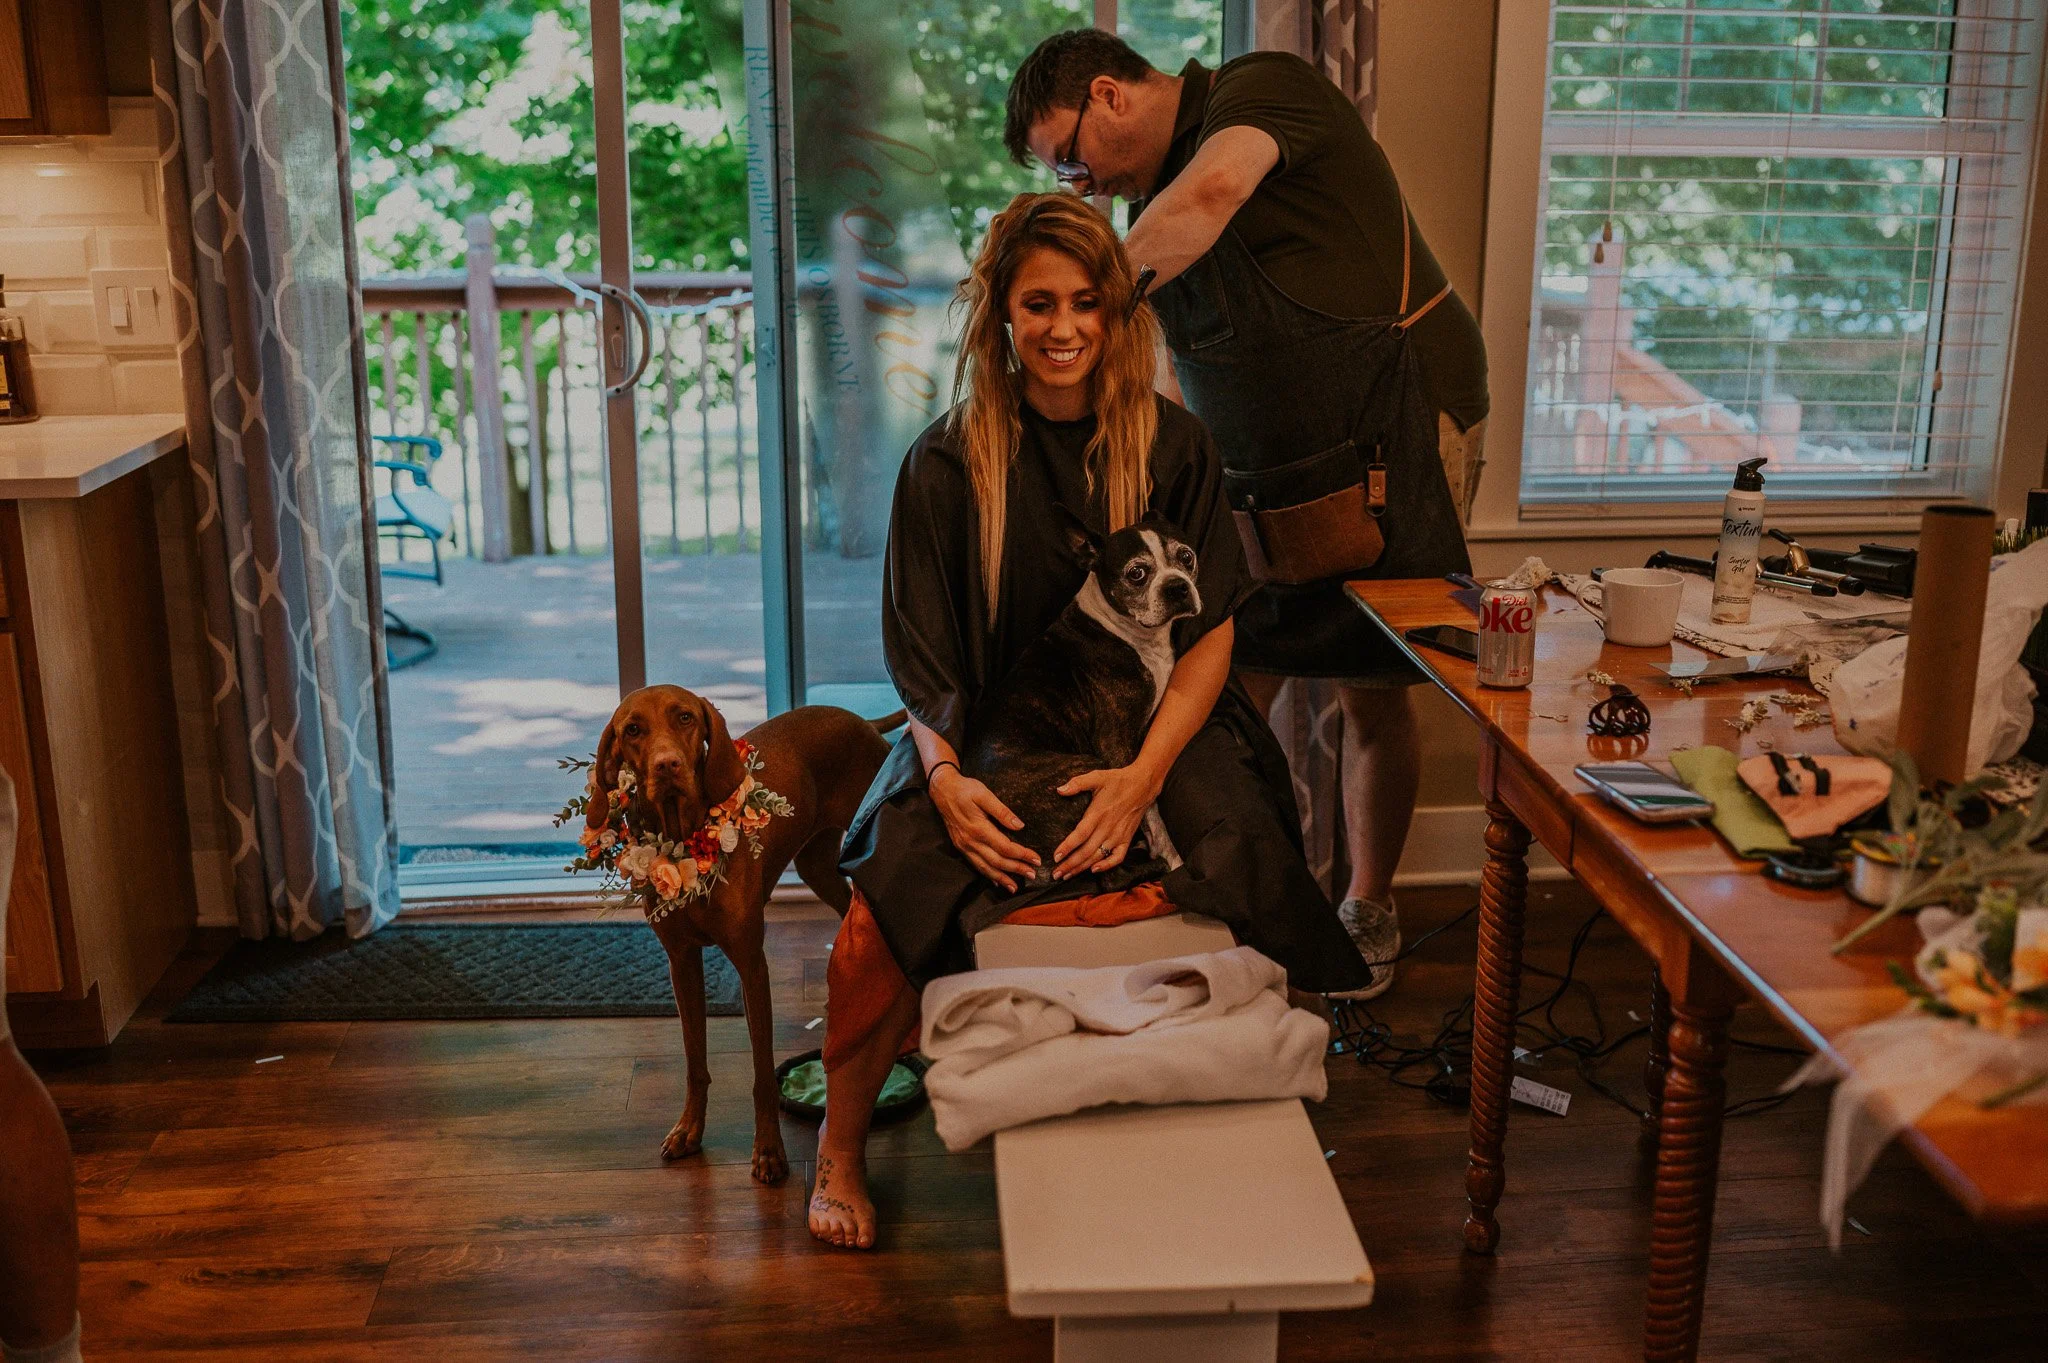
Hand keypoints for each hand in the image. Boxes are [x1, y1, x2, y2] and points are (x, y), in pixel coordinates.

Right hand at [929, 766, 1039, 892]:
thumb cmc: (965, 789)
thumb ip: (1002, 811)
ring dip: (1001, 878)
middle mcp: (971, 841)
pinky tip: (995, 881)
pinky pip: (975, 865)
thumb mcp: (984, 794)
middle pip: (997, 861)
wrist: (942, 790)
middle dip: (1016, 869)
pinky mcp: (960, 847)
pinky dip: (987, 874)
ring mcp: (964, 846)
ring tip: (1015, 887)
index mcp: (979, 828)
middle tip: (1032, 875)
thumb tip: (1019, 826)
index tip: (1036, 859)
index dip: (1022, 855)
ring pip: (985, 867)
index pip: (1005, 847)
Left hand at [1052, 763, 1163, 880]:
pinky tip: (1095, 870)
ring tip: (1068, 875)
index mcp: (1098, 814)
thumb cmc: (1118, 780)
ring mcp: (1118, 835)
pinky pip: (1117, 857)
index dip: (1067, 847)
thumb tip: (1059, 790)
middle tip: (1056, 874)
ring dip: (1082, 868)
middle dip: (1069, 864)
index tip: (1056, 857)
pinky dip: (1107, 866)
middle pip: (1086, 851)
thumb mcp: (1097, 777)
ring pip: (1098, 857)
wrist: (1143, 785)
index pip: (1080, 835)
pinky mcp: (1127, 839)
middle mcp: (1107, 828)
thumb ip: (1077, 783)